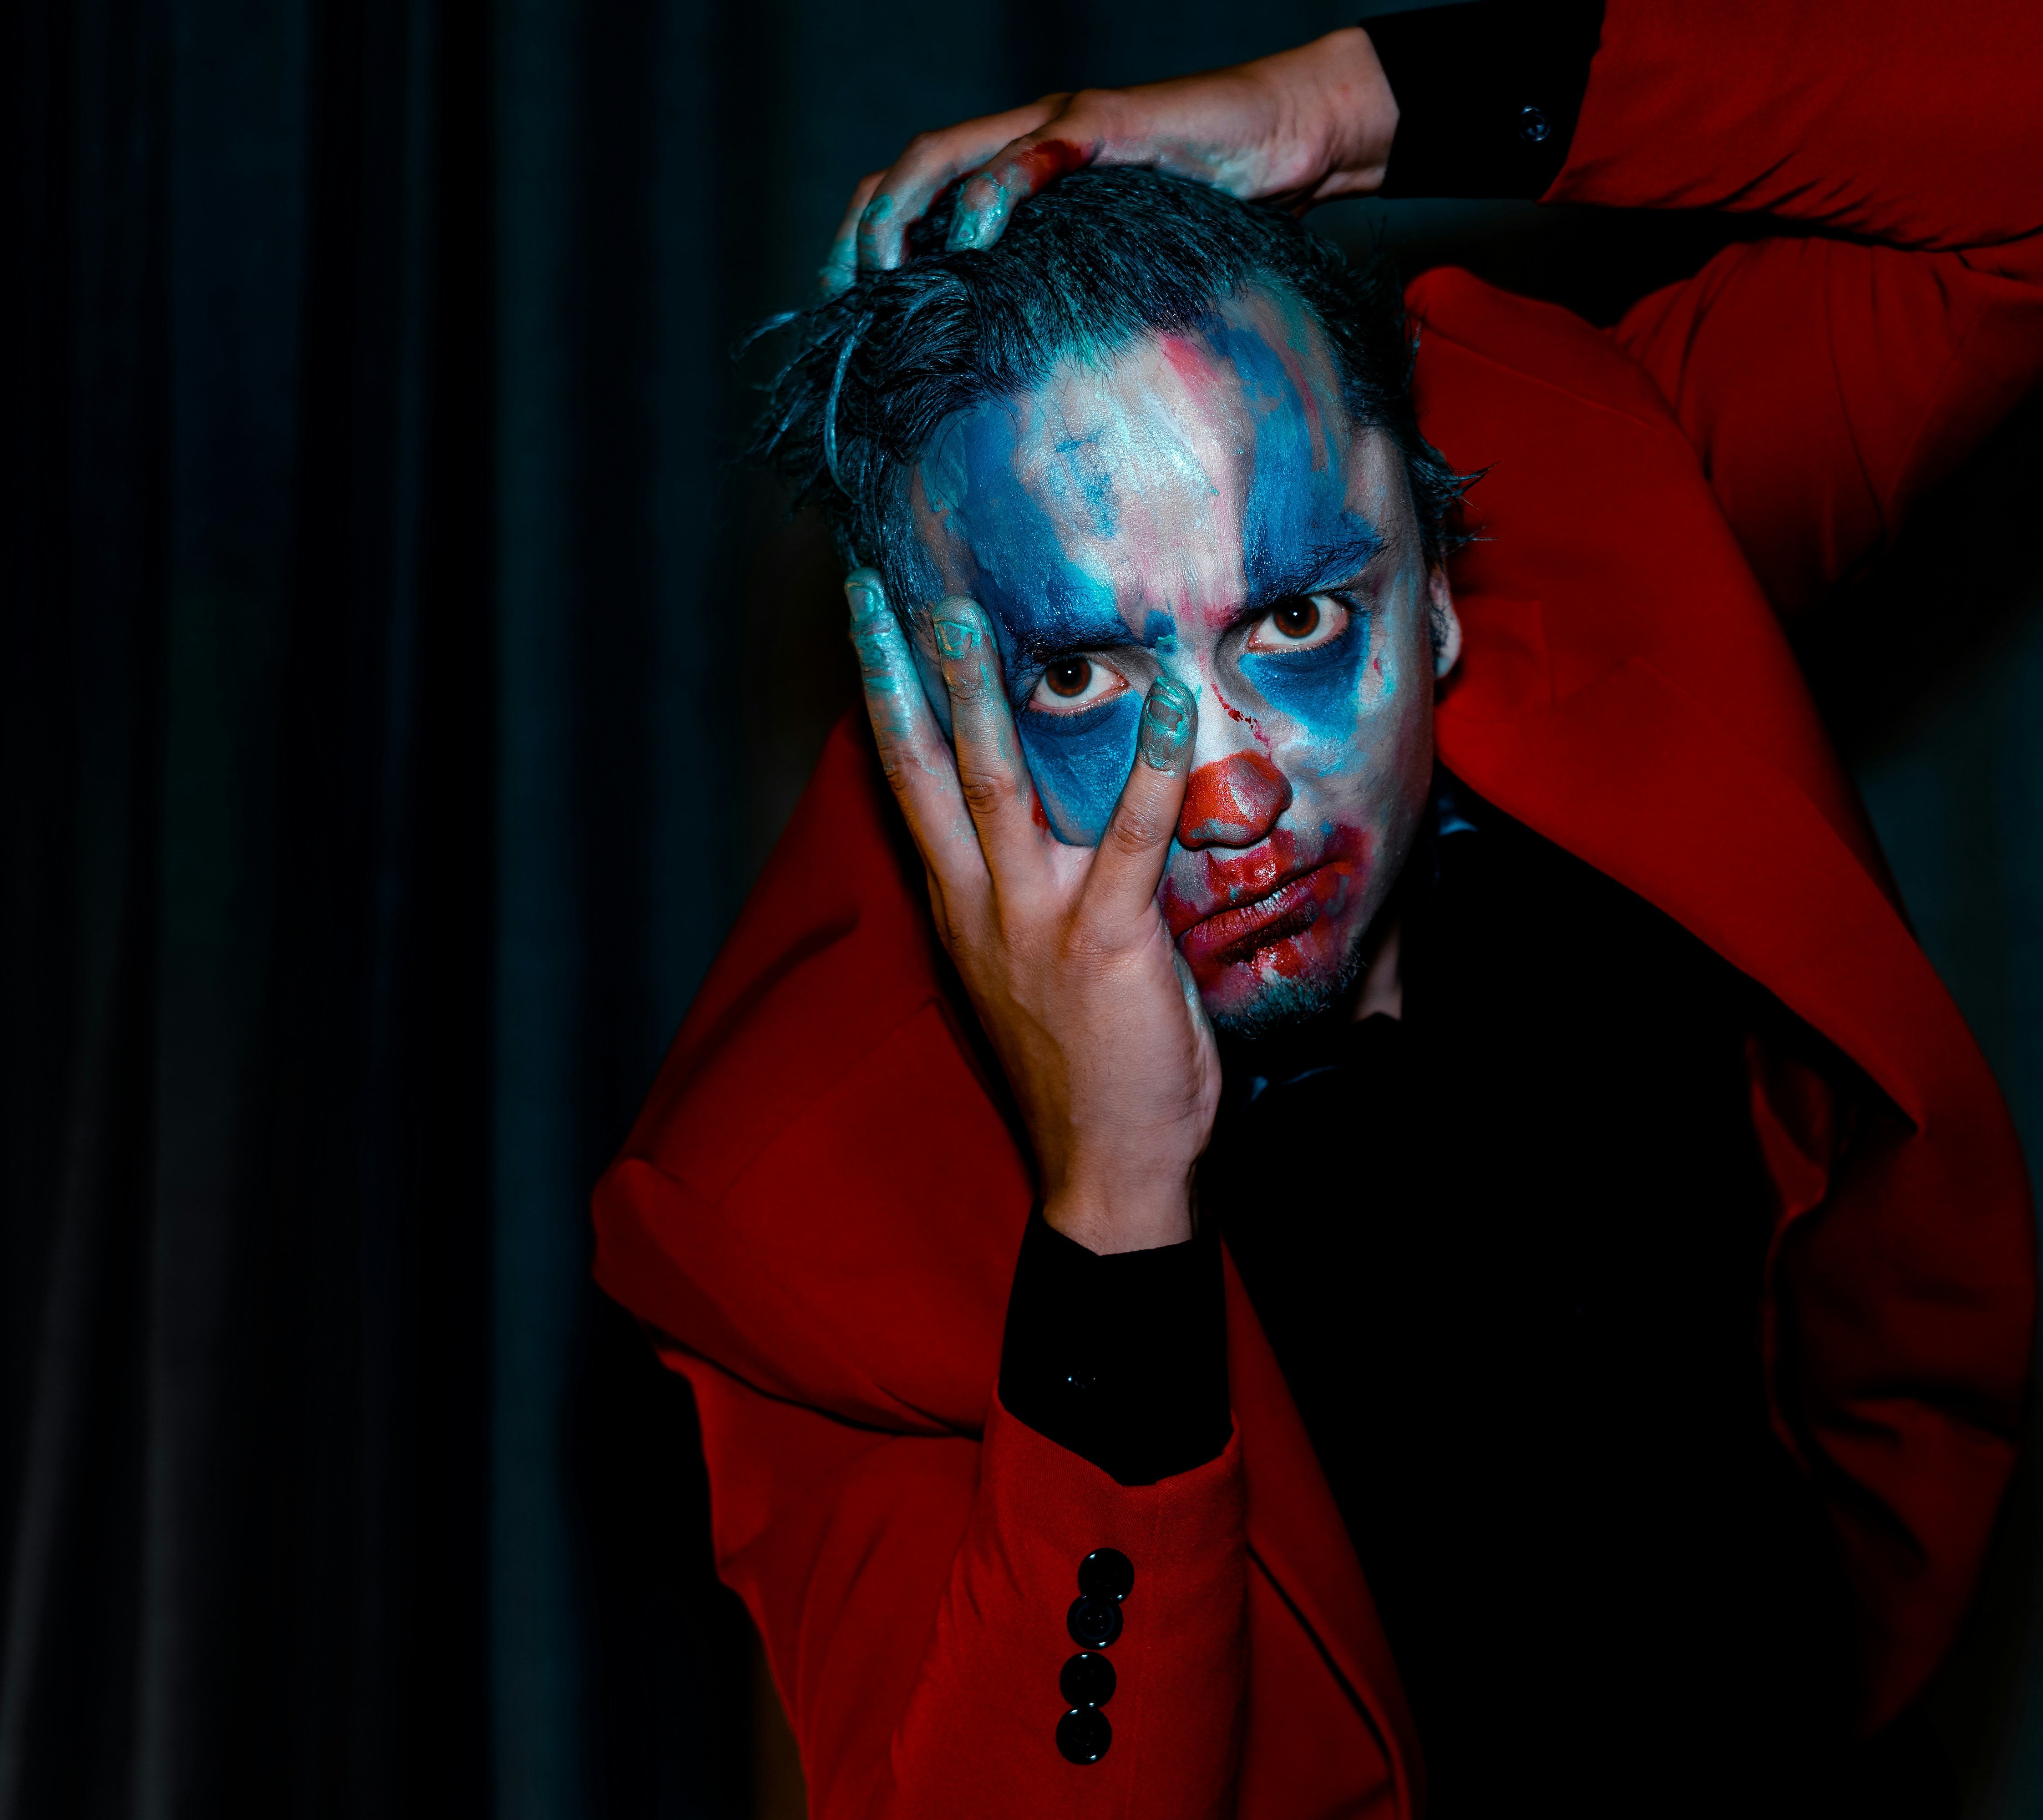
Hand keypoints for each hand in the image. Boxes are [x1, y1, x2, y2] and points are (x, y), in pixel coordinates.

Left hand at [820, 26, 1398, 293]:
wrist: (1294, 138)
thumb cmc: (1217, 212)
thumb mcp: (1125, 269)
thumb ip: (1075, 303)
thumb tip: (1038, 397)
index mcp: (1018, 176)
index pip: (914, 200)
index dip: (866, 251)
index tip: (847, 319)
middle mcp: (1022, 141)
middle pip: (904, 175)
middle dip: (862, 239)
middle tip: (848, 305)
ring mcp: (1055, 126)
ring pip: (943, 157)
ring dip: (902, 217)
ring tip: (889, 278)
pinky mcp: (1098, 126)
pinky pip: (1024, 156)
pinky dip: (987, 196)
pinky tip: (969, 244)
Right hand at [845, 570, 1219, 1254]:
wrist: (1110, 1176)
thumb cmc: (1089, 1073)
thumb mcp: (1039, 972)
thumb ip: (1038, 898)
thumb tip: (1063, 826)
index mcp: (961, 911)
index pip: (910, 789)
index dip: (886, 706)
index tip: (869, 629)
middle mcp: (980, 908)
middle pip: (920, 773)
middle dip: (896, 676)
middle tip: (883, 590)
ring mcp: (1034, 924)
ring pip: (991, 788)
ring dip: (978, 696)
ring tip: (966, 614)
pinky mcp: (1104, 944)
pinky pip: (1126, 839)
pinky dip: (1152, 765)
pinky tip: (1174, 701)